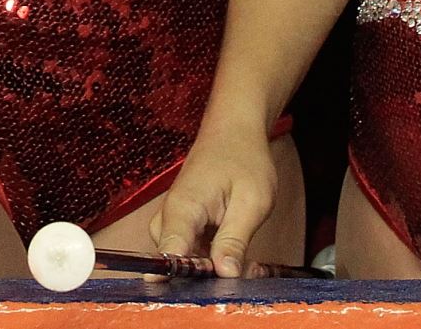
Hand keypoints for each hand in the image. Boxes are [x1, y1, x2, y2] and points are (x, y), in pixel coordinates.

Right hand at [150, 124, 277, 278]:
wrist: (234, 131)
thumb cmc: (243, 159)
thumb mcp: (251, 203)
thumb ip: (234, 241)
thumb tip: (224, 275)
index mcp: (183, 209)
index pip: (169, 257)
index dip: (187, 280)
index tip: (211, 290)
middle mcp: (170, 216)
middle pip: (177, 264)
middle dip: (209, 276)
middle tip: (247, 272)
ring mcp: (175, 219)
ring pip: (186, 259)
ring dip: (214, 267)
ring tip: (248, 263)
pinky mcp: (183, 222)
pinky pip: (192, 250)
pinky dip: (213, 256)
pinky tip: (238, 254)